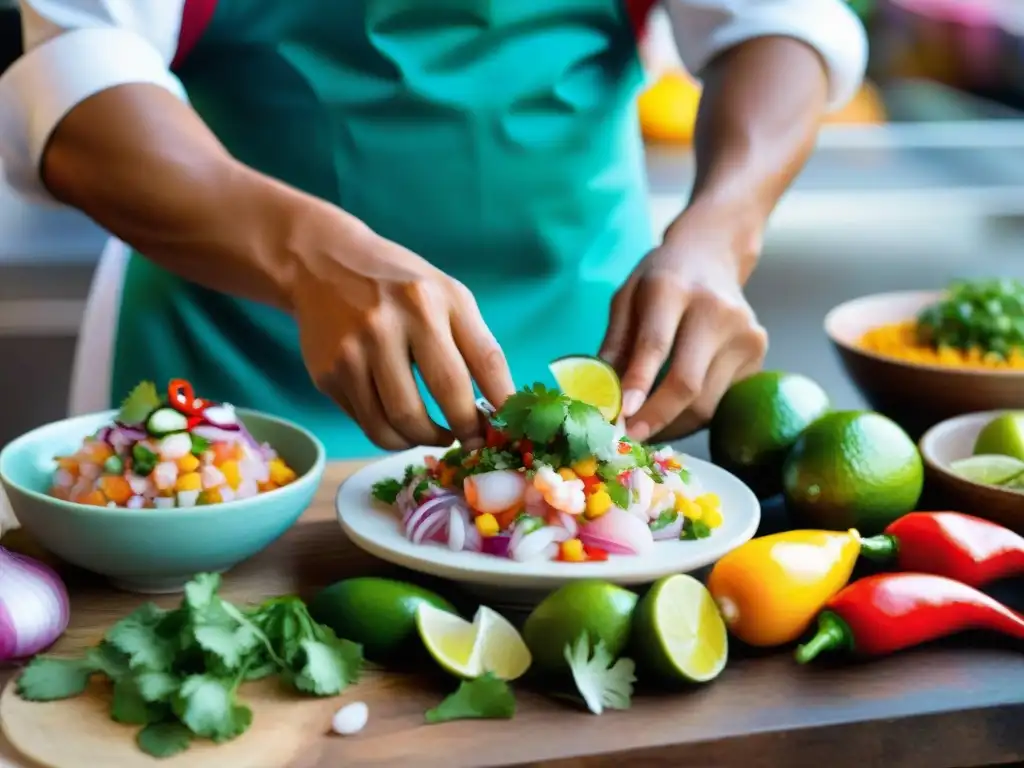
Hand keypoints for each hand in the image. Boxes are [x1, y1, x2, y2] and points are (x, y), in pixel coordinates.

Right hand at [290, 220, 514, 450]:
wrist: (320, 264)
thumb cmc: (399, 285)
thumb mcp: (446, 295)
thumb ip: (476, 343)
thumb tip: (501, 405)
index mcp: (431, 301)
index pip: (484, 361)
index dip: (501, 402)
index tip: (506, 427)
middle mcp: (390, 325)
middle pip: (444, 397)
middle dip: (466, 429)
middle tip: (471, 438)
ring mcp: (354, 352)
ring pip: (399, 425)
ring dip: (424, 440)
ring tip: (434, 434)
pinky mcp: (328, 375)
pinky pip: (367, 424)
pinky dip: (391, 434)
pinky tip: (400, 423)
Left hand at [599, 219, 767, 441]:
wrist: (712, 253)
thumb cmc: (660, 279)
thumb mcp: (626, 298)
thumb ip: (614, 345)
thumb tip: (600, 395)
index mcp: (673, 288)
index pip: (656, 345)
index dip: (638, 385)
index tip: (621, 417)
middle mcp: (716, 310)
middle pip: (687, 383)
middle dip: (656, 418)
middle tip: (629, 437)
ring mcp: (745, 333)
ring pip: (707, 403)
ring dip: (673, 424)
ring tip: (648, 427)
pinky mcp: (758, 353)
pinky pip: (722, 401)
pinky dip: (693, 415)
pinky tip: (674, 411)